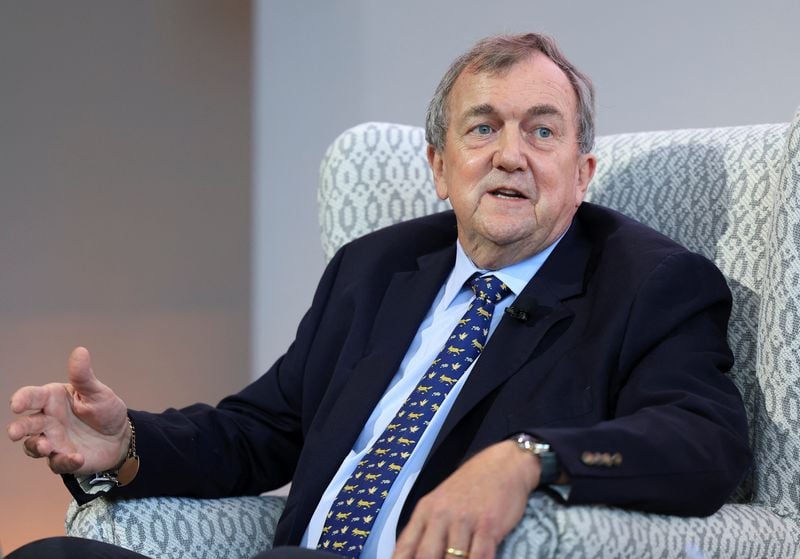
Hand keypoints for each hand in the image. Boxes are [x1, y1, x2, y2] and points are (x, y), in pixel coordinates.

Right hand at [7, 347, 129, 474]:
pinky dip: (64, 461)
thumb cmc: (105, 410)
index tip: (17, 405)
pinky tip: (77, 457)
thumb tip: (80, 351)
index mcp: (53, 399)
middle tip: (16, 433)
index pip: (31, 397)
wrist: (121, 436)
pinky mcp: (63, 458)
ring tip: (46, 446)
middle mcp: (48, 420)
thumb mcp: (97, 392)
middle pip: (26, 425)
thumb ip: (84, 376)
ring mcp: (53, 441)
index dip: (22, 399)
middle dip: (18, 429)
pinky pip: (57, 462)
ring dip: (37, 446)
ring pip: (34, 446)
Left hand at [393, 440, 539, 558]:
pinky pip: (479, 557)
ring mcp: (464, 520)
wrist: (503, 464)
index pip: (405, 546)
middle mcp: (441, 515)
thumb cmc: (471, 484)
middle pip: (426, 556)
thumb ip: (427, 527)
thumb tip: (412, 554)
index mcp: (426, 510)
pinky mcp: (488, 525)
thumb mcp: (440, 500)